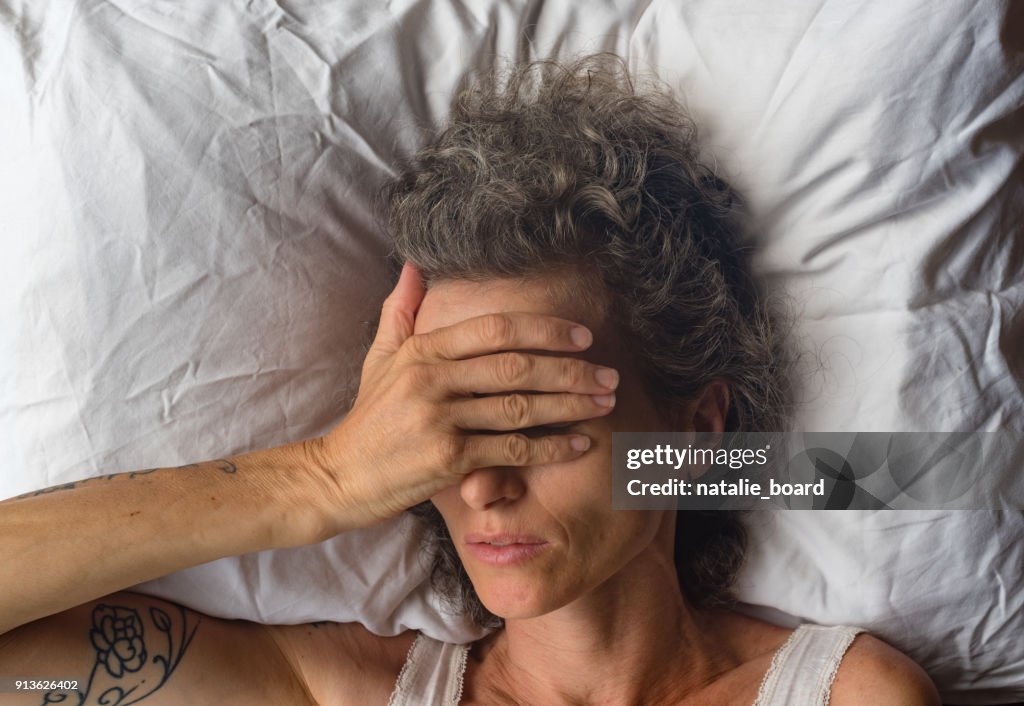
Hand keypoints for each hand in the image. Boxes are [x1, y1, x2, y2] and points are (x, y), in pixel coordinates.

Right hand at [307, 263, 618, 529]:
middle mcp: (431, 379)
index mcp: (422, 350)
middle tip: (609, 374)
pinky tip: (580, 444)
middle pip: (516, 367)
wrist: (337, 477)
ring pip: (520, 408)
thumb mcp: (380, 358)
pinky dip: (552, 447)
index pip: (494, 329)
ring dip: (571, 405)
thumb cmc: (368, 418)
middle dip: (570, 369)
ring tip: (605, 404)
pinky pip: (512, 450)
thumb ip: (401, 311)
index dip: (544, 329)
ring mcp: (439, 419)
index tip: (582, 335)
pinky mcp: (447, 460)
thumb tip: (414, 264)